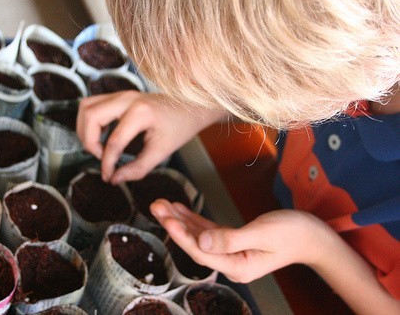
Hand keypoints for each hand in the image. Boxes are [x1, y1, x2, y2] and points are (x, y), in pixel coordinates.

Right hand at [77, 91, 224, 183]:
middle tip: (101, 158)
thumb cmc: (180, 127)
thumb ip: (138, 168)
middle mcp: (127, 98)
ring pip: (86, 107)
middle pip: (91, 116)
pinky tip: (101, 137)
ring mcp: (121, 94)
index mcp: (141, 112)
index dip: (107, 163)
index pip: (114, 141)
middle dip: (89, 142)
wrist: (190, 107)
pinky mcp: (119, 96)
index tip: (108, 177)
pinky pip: (92, 105)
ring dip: (85, 130)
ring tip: (98, 148)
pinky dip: (90, 122)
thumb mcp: (162, 152)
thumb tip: (115, 179)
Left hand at [150, 200, 399, 314]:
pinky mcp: (233, 241)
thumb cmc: (293, 233)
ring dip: (180, 220)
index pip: (200, 251)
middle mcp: (230, 262)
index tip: (165, 217)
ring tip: (162, 204)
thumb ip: (231, 239)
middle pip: (195, 243)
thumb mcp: (262, 234)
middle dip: (174, 224)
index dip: (181, 234)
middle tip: (156, 205)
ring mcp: (231, 253)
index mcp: (236, 266)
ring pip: (199, 236)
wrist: (313, 235)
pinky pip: (208, 231)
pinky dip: (194, 220)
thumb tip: (201, 242)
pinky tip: (180, 210)